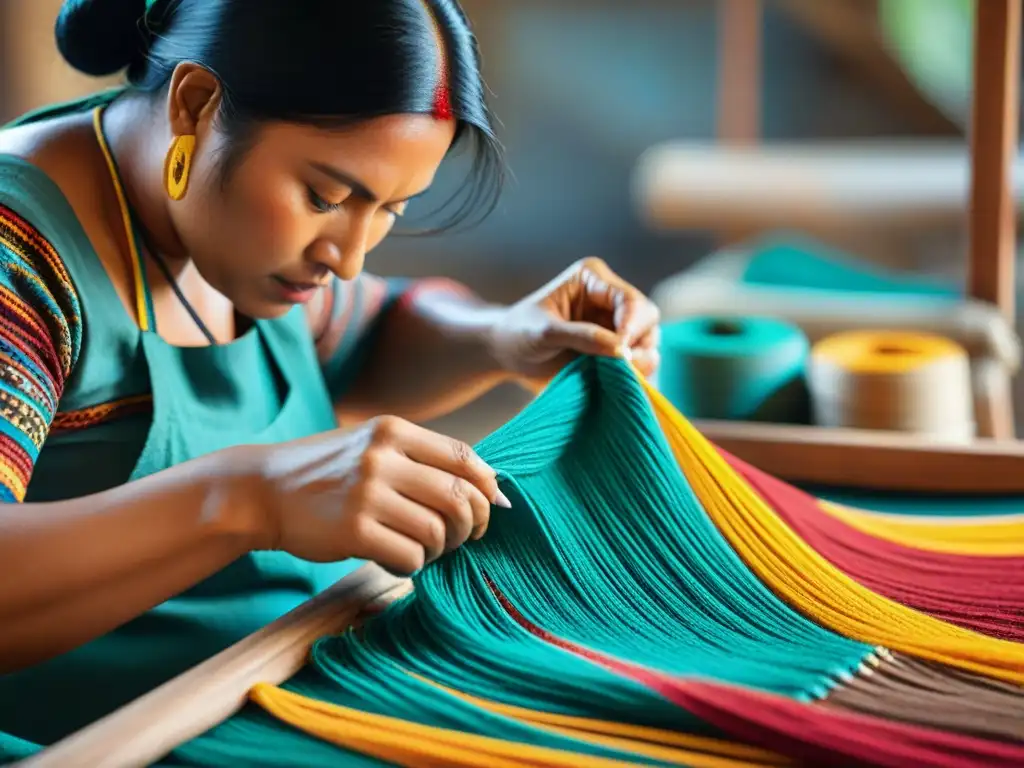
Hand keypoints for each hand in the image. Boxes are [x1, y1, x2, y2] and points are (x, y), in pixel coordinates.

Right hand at [240, 416, 509, 574]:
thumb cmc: (327, 473)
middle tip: (461, 538)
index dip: (489, 487)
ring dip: (441, 549)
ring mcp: (367, 494)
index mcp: (394, 432)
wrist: (261, 490)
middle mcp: (382, 458)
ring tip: (425, 550)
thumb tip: (490, 487)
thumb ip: (422, 460)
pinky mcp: (353, 531)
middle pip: (460, 496)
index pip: (465, 457)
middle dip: (472, 524)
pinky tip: (398, 559)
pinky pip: (411, 556)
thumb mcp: (371, 446)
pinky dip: (415, 565)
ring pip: (438, 531)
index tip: (494, 508)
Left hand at [489, 257, 660, 383]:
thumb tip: (622, 350)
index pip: (629, 299)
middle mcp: (609, 297)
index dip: (632, 326)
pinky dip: (635, 372)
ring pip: (648, 340)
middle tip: (625, 367)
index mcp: (592, 278)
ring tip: (620, 376)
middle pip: (647, 318)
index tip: (621, 352)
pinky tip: (620, 381)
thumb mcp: (545, 333)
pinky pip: (638, 359)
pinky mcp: (614, 346)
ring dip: (640, 360)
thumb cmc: (519, 333)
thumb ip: (583, 337)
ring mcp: (614, 322)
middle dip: (640, 343)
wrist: (507, 352)